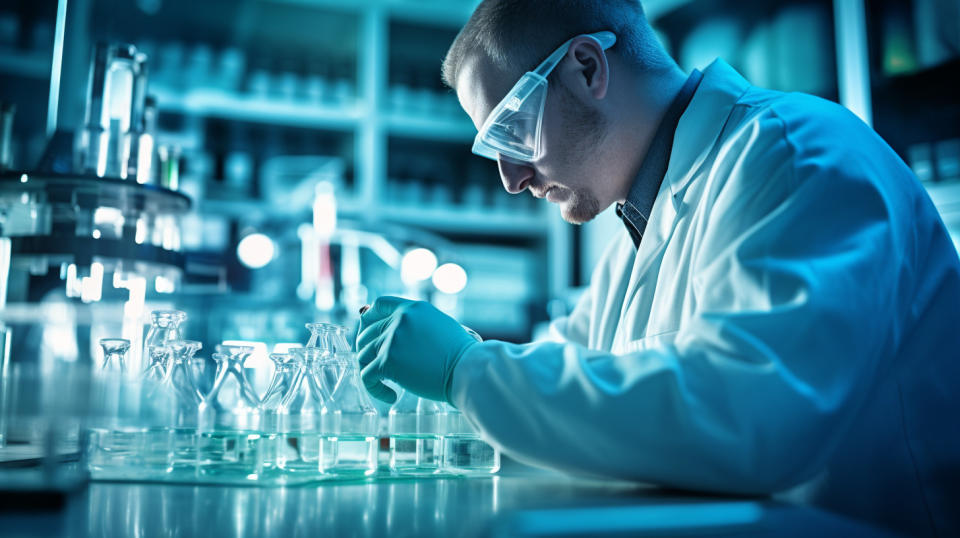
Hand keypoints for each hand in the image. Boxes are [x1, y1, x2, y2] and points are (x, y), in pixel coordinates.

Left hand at [356, 296, 478, 403]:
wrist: (468, 369)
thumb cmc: (462, 355)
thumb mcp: (439, 326)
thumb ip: (416, 326)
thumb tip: (393, 336)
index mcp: (414, 308)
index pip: (380, 304)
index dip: (369, 318)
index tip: (367, 331)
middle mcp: (400, 319)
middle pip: (366, 332)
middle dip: (366, 350)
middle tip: (375, 366)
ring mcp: (392, 339)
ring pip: (363, 355)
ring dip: (370, 371)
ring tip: (385, 384)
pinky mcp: (388, 361)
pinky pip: (367, 376)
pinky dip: (374, 389)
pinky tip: (390, 396)